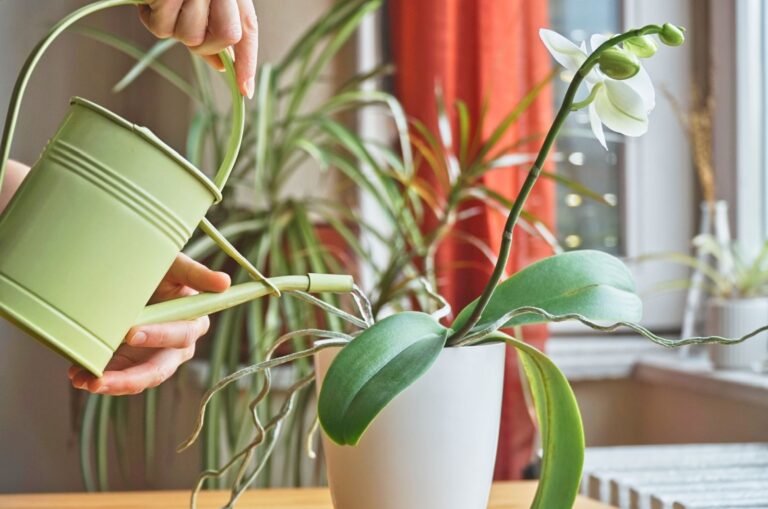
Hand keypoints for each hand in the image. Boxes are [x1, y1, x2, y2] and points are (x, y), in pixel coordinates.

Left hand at [68, 254, 230, 394]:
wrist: (137, 275)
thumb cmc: (162, 269)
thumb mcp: (176, 265)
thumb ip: (197, 274)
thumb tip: (224, 282)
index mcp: (193, 321)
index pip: (181, 334)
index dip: (159, 336)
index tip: (132, 333)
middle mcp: (177, 346)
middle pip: (160, 368)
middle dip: (130, 377)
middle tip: (101, 379)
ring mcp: (155, 357)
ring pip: (138, 379)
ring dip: (112, 383)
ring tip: (85, 382)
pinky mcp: (133, 362)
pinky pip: (119, 376)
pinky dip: (99, 378)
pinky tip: (77, 376)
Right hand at [138, 0, 258, 97]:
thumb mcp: (202, 2)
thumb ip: (215, 30)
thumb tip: (223, 66)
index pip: (247, 30)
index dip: (247, 63)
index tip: (246, 92)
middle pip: (224, 37)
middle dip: (205, 45)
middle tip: (183, 24)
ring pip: (191, 37)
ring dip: (174, 27)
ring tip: (164, 0)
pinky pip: (162, 28)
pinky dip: (152, 17)